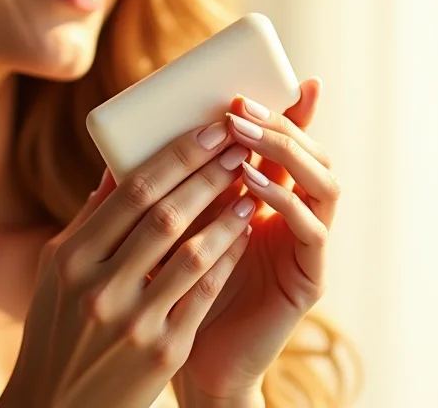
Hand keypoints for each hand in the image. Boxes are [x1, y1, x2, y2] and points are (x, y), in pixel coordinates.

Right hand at [0, 122, 257, 407]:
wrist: (58, 407)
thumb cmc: (57, 329)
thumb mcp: (56, 272)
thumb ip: (90, 222)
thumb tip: (117, 168)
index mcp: (72, 258)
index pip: (133, 192)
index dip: (177, 156)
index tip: (209, 129)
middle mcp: (100, 287)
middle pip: (166, 214)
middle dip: (209, 173)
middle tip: (240, 144)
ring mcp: (134, 323)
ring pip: (193, 253)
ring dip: (227, 214)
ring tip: (252, 184)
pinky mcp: (163, 352)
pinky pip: (204, 294)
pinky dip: (227, 259)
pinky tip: (244, 233)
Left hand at [173, 78, 340, 401]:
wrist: (194, 363)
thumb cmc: (177, 296)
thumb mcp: (168, 235)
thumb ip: (158, 198)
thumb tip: (113, 160)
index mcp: (268, 200)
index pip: (286, 143)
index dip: (291, 109)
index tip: (285, 74)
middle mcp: (295, 216)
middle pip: (312, 153)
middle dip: (281, 122)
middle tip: (240, 102)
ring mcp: (306, 246)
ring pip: (324, 183)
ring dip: (284, 152)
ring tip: (243, 134)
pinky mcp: (308, 278)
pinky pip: (310, 230)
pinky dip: (285, 201)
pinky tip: (254, 184)